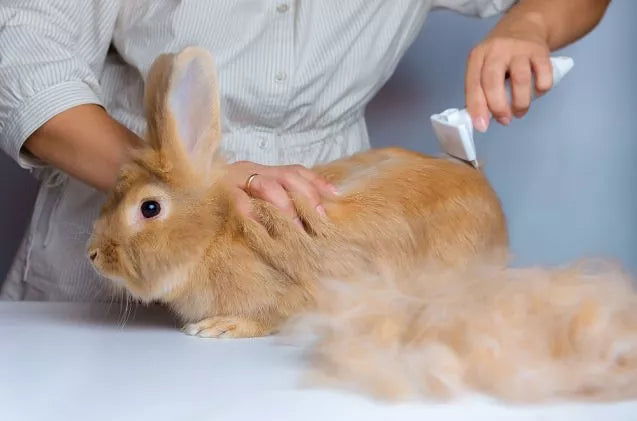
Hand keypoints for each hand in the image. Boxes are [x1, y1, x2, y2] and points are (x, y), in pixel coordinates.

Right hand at [222, 160, 338, 226]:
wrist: (183, 187)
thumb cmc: (221, 197)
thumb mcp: (249, 194)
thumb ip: (272, 198)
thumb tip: (307, 214)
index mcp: (261, 169)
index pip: (295, 170)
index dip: (316, 182)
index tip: (335, 196)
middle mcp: (249, 170)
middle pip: (286, 177)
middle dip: (306, 198)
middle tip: (319, 222)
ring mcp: (233, 180)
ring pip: (266, 186)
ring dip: (284, 208)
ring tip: (295, 229)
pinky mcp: (217, 193)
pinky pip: (237, 201)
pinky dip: (251, 213)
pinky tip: (261, 227)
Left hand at [465, 23, 551, 131]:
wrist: (524, 26)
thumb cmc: (499, 55)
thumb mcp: (484, 66)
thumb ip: (481, 89)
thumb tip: (483, 119)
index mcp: (477, 56)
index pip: (473, 84)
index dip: (477, 107)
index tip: (482, 126)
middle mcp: (496, 50)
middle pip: (493, 81)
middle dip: (498, 106)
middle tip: (504, 120)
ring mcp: (519, 49)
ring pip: (520, 79)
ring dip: (520, 102)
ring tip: (520, 112)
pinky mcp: (540, 51)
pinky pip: (543, 75)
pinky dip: (541, 89)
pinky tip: (536, 92)